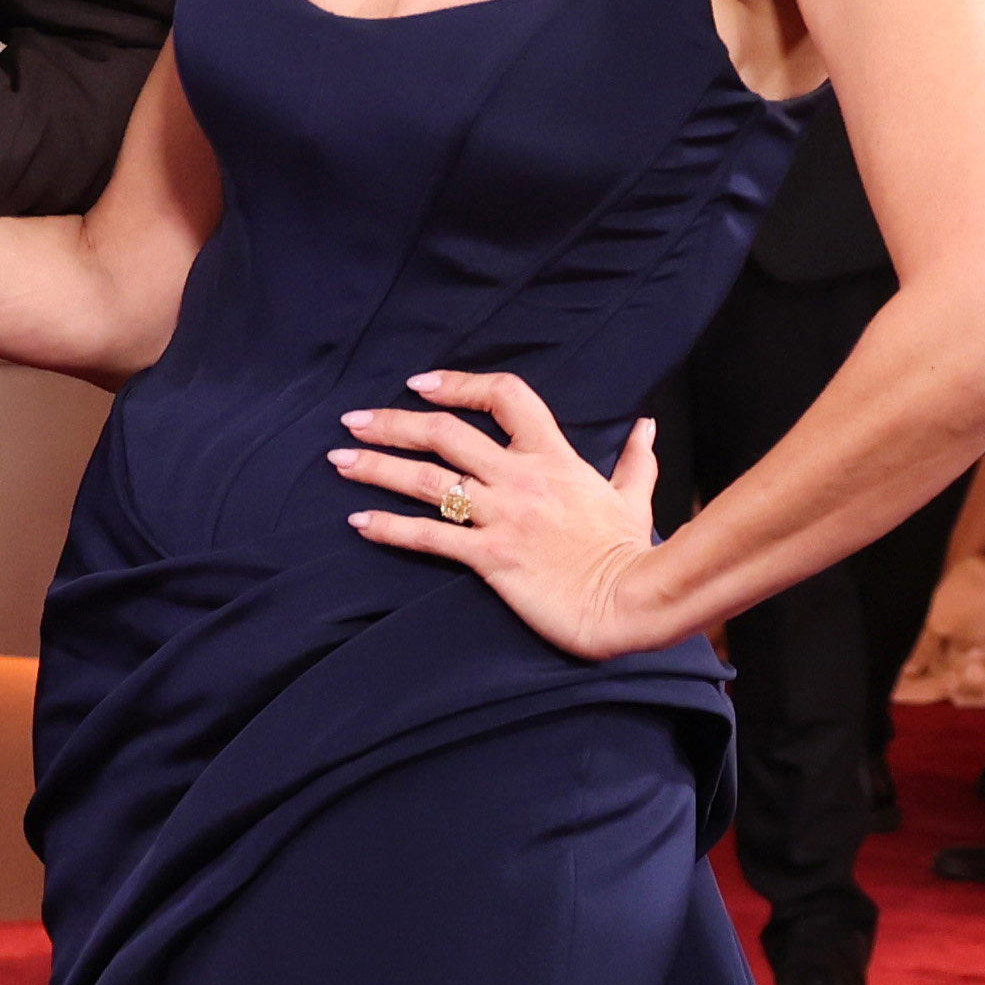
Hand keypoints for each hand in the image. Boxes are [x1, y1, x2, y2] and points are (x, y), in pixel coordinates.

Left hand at [338, 371, 673, 656]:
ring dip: (377, 467)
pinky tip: (359, 522)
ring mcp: (504, 517)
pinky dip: (390, 528)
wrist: (631, 600)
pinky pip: (430, 536)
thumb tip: (646, 425)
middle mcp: (521, 478)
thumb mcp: (633, 497)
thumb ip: (635, 459)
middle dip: (393, 423)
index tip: (421, 383)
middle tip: (352, 420)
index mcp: (554, 456)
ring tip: (338, 460)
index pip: (504, 397)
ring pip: (428, 480)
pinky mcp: (491, 558)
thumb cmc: (629, 552)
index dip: (459, 383)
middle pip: (446, 434)